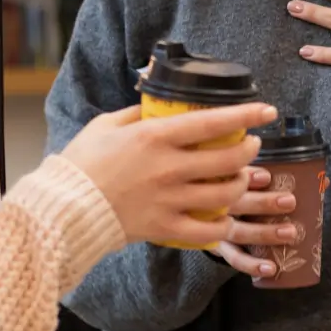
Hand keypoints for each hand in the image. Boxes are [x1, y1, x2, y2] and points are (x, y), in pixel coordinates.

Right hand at [59, 102, 278, 247]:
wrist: (64, 208)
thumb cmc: (82, 163)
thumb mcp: (106, 125)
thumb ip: (137, 113)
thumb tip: (157, 100)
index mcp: (155, 136)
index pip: (213, 121)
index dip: (246, 115)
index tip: (266, 111)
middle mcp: (168, 167)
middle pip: (228, 158)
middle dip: (249, 150)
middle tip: (253, 146)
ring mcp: (169, 199)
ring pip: (224, 193)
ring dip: (240, 184)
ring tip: (242, 177)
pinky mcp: (165, 227)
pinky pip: (208, 230)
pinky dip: (223, 224)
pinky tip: (225, 217)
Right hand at [212, 167, 299, 278]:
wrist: (204, 215)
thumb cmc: (239, 194)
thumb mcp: (251, 181)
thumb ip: (283, 179)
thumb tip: (323, 181)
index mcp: (223, 180)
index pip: (232, 174)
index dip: (248, 175)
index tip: (268, 176)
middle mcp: (217, 203)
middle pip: (238, 202)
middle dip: (263, 202)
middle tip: (290, 202)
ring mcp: (215, 227)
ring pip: (238, 231)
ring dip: (265, 233)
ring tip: (291, 233)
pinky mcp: (219, 248)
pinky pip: (235, 258)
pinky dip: (251, 265)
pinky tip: (271, 268)